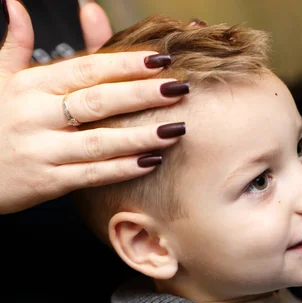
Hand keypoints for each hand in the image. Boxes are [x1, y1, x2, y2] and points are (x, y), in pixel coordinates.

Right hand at [0, 0, 189, 213]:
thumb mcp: (0, 79)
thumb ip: (16, 44)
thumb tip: (15, 4)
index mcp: (30, 86)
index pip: (85, 70)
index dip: (124, 63)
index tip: (159, 59)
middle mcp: (35, 116)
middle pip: (97, 101)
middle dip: (141, 94)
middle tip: (179, 89)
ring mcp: (41, 150)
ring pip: (99, 142)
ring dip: (140, 136)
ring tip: (176, 129)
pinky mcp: (46, 182)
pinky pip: (90, 175)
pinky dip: (121, 169)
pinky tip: (151, 162)